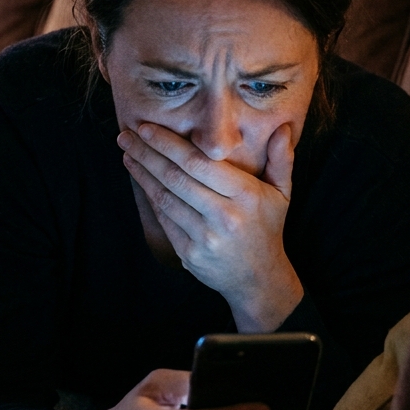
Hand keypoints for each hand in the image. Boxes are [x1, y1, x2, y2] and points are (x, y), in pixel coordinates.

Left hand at [118, 122, 302, 332]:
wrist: (258, 280)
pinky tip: (140, 180)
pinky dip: (150, 197)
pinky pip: (164, 219)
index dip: (170, 145)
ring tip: (128, 154)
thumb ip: (282, 160)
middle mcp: (225, 216)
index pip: (200, 163)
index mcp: (246, 195)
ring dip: (142, 174)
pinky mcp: (189, 253)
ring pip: (165, 198)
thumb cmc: (267, 229)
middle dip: (147, 154)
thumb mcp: (282, 194)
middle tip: (126, 136)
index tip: (148, 128)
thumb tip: (283, 128)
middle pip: (177, 177)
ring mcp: (205, 237)